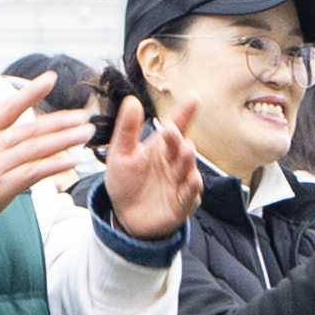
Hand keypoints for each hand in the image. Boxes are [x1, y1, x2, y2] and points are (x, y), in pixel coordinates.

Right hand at [0, 74, 95, 227]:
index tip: (51, 78)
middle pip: (29, 129)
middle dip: (58, 121)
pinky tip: (70, 161)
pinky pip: (32, 173)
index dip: (31, 92)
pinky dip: (53, 166)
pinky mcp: (1, 187)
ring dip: (63, 141)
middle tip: (82, 115)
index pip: (8, 106)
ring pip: (35, 149)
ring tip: (84, 134)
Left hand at [99, 94, 203, 239]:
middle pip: (180, 147)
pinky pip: (190, 196)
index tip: (194, 98)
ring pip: (188, 169)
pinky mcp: (181, 204)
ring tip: (186, 150)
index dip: (185, 113)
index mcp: (162, 148)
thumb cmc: (125, 183)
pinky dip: (192, 189)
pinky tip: (192, 180)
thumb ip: (127, 129)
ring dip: (188, 160)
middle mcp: (174, 163)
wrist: (124, 217)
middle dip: (177, 139)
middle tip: (171, 130)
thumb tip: (131, 100)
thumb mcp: (120, 154)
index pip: (176, 127)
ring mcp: (179, 183)